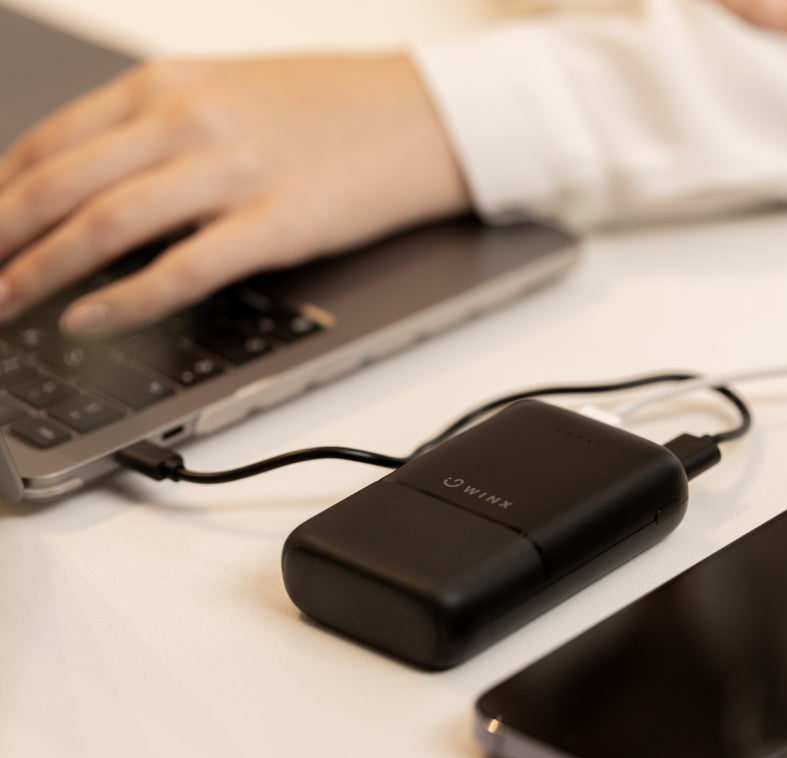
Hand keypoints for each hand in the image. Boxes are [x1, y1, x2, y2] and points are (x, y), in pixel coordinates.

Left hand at [0, 55, 470, 336]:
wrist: (421, 118)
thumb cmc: (331, 111)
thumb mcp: (228, 97)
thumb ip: (158, 135)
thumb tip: (96, 192)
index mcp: (168, 84)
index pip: (51, 143)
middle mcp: (188, 119)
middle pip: (62, 186)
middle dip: (1, 242)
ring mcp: (233, 171)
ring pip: (106, 225)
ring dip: (41, 274)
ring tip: (6, 309)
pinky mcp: (278, 222)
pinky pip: (182, 268)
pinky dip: (125, 300)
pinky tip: (88, 321)